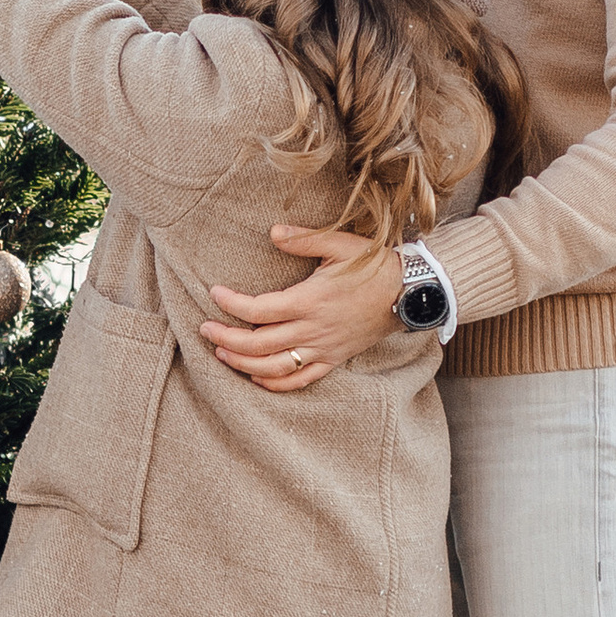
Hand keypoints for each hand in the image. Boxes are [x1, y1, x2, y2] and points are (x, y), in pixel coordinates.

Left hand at [199, 226, 399, 389]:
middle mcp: (313, 329)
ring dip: (243, 364)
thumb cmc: (374, 265)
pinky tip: (255, 377)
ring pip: (275, 367)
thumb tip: (272, 232)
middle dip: (226, 339)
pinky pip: (301, 381)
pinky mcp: (334, 360)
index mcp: (310, 300)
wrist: (410, 292)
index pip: (258, 309)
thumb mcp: (339, 244)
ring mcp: (324, 348)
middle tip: (204, 330)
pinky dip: (274, 384)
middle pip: (259, 344)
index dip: (231, 305)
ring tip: (221, 354)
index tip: (214, 294)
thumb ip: (303, 238)